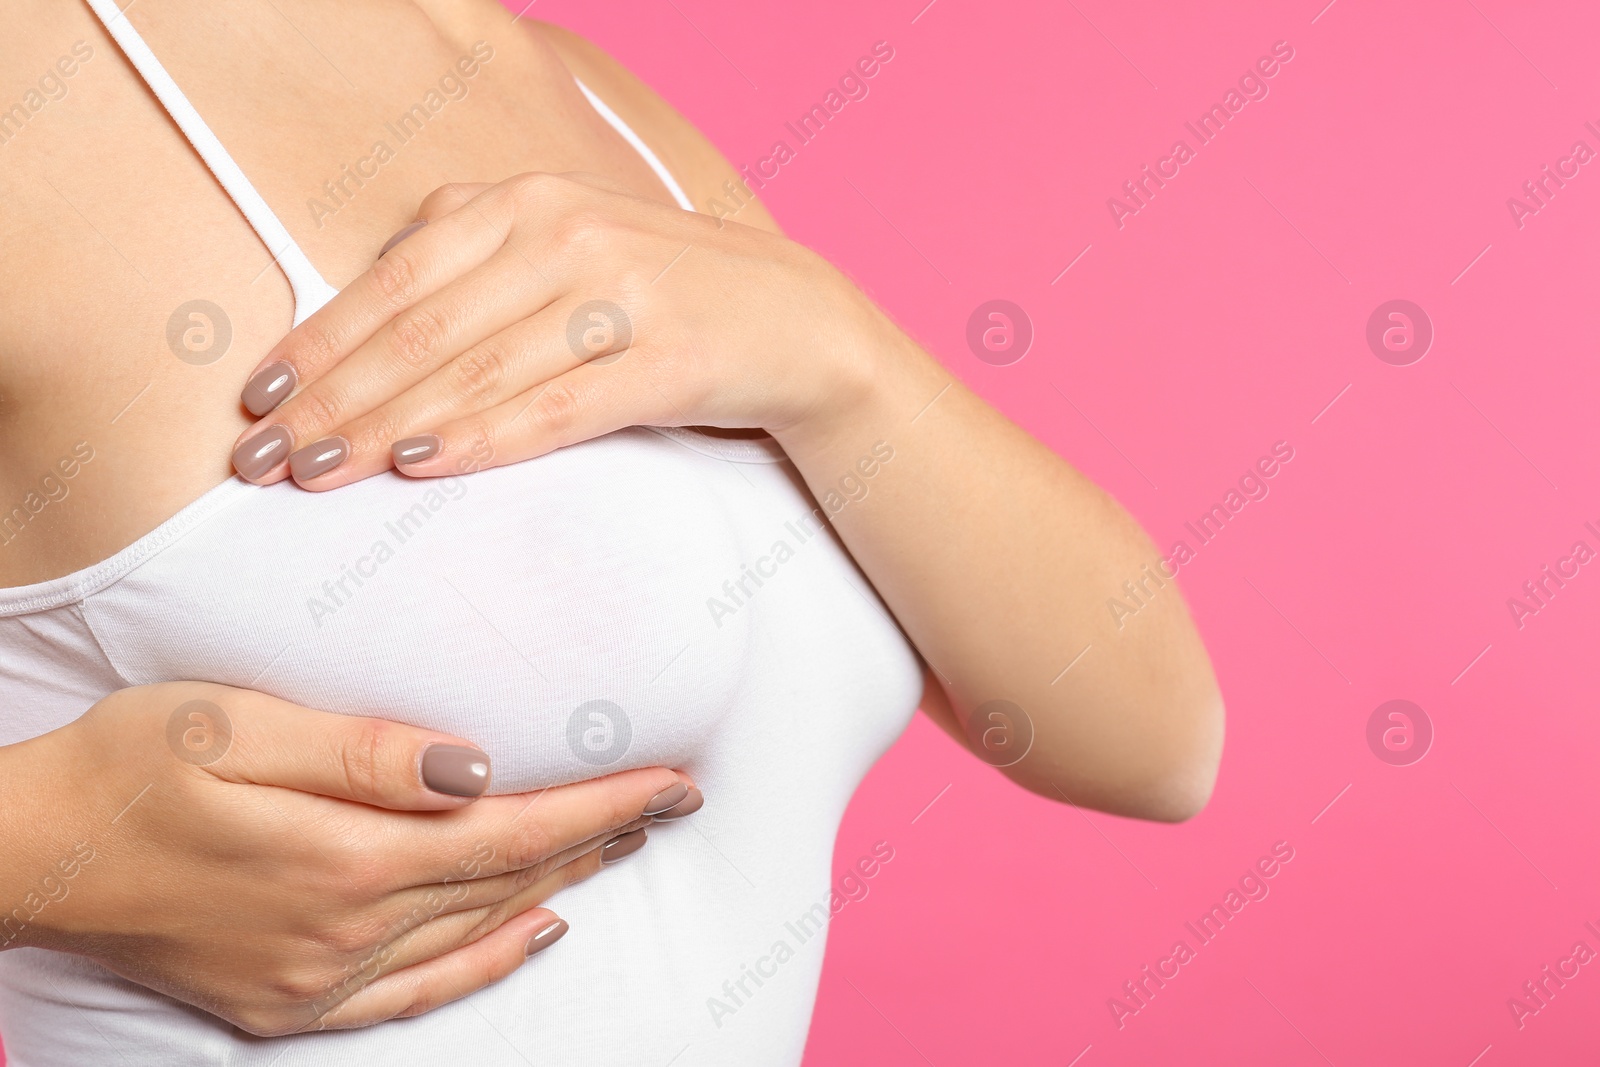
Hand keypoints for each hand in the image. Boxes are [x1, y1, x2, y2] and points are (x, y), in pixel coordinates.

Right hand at [4, 681, 699, 1034]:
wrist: (31, 856)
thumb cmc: (130, 766)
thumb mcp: (238, 728)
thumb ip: (366, 753)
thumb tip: (477, 767)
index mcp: (344, 855)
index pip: (514, 828)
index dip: (604, 804)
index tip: (675, 778)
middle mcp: (346, 929)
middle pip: (509, 879)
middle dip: (603, 835)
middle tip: (675, 799)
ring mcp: (320, 978)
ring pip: (477, 928)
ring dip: (561, 883)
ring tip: (625, 844)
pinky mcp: (291, 1004)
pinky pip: (420, 992)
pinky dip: (489, 960)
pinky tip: (537, 930)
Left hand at [228, 173, 897, 486]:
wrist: (797, 322)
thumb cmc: (661, 298)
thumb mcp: (564, 254)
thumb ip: (474, 267)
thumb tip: (363, 325)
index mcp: (527, 199)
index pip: (397, 278)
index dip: (319, 343)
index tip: (258, 403)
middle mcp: (567, 231)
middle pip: (423, 328)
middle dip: (333, 398)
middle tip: (265, 461)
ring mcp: (622, 291)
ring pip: (477, 369)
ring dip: (386, 427)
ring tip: (320, 475)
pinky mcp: (669, 357)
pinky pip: (557, 406)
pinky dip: (483, 438)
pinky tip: (422, 466)